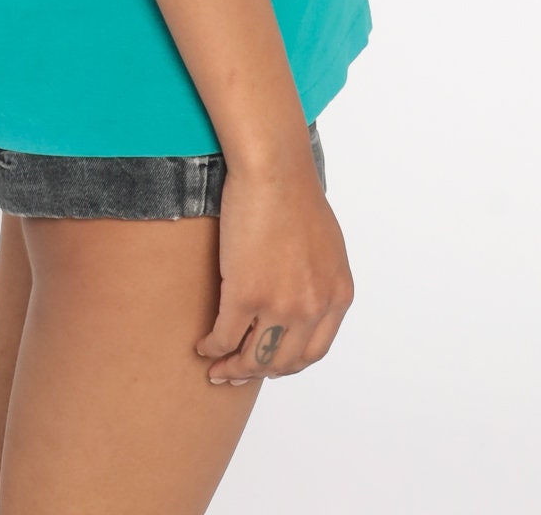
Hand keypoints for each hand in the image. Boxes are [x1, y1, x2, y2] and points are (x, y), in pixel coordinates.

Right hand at [194, 156, 353, 383]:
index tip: (269, 363)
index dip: (288, 363)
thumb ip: (320, 279)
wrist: (274, 169)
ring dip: (233, 368)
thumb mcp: (326, 246)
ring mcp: (281, 305)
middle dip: (258, 371)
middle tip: (238, 371)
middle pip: (284, 362)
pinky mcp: (246, 295)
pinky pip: (224, 338)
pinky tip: (203, 345)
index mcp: (337, 295)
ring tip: (217, 367)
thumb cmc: (295, 194)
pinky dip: (212, 347)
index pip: (314, 351)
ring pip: (254, 358)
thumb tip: (302, 300)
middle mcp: (314, 306)